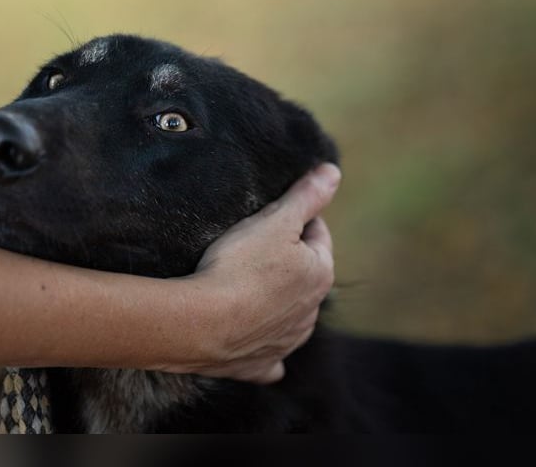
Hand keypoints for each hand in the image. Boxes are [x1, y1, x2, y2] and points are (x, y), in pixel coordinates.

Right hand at [184, 163, 339, 383]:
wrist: (201, 322)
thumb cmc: (238, 266)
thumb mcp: (275, 221)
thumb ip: (306, 196)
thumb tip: (333, 172)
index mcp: (320, 274)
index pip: (317, 235)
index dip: (296, 220)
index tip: (271, 215)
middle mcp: (310, 313)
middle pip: (303, 275)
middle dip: (286, 261)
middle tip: (252, 246)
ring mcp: (286, 342)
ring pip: (289, 314)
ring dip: (275, 300)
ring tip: (245, 284)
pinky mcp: (259, 364)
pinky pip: (268, 357)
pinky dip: (263, 346)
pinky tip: (252, 340)